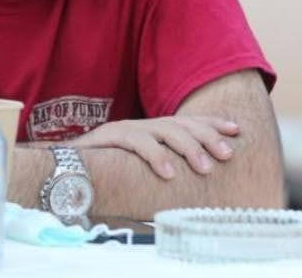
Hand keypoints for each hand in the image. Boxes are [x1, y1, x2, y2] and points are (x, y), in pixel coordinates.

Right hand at [75, 116, 239, 179]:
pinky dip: (155, 156)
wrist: (65, 163)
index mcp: (152, 130)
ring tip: (206, 168)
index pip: (186, 122)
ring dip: (189, 148)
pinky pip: (137, 143)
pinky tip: (169, 172)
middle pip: (181, 124)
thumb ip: (160, 165)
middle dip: (207, 136)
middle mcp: (143, 125)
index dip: (211, 123)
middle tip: (227, 155)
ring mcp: (127, 129)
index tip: (237, 130)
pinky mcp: (111, 137)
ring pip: (164, 130)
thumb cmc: (104, 168)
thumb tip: (189, 180)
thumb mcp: (139, 165)